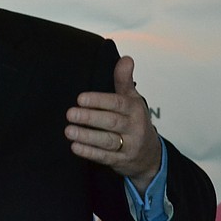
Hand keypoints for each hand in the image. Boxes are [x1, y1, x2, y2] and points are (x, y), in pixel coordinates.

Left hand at [64, 55, 161, 193]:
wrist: (151, 156)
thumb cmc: (136, 122)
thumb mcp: (132, 99)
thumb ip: (124, 80)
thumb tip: (126, 59)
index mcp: (135, 110)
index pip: (117, 103)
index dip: (99, 101)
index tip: (80, 98)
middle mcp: (133, 128)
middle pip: (111, 122)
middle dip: (90, 118)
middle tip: (70, 113)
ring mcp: (128, 146)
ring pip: (108, 141)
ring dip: (87, 136)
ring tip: (69, 130)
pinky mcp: (121, 161)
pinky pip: (105, 157)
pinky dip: (90, 152)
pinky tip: (75, 146)